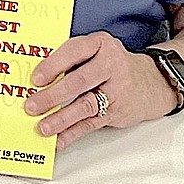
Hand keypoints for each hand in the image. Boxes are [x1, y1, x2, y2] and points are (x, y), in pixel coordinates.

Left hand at [23, 32, 177, 149]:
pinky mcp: (117, 112)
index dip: (53, 65)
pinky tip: (59, 139)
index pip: (74, 51)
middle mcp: (111, 65)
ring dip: (61, 118)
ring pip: (85, 106)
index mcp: (101, 43)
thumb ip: (73, 59)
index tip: (35, 79)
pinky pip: (91, 124)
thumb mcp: (97, 50)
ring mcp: (116, 90)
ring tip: (43, 126)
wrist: (151, 81)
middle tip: (32, 105)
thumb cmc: (114, 63)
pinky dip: (73, 133)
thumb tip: (39, 79)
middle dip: (52, 95)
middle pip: (78, 81)